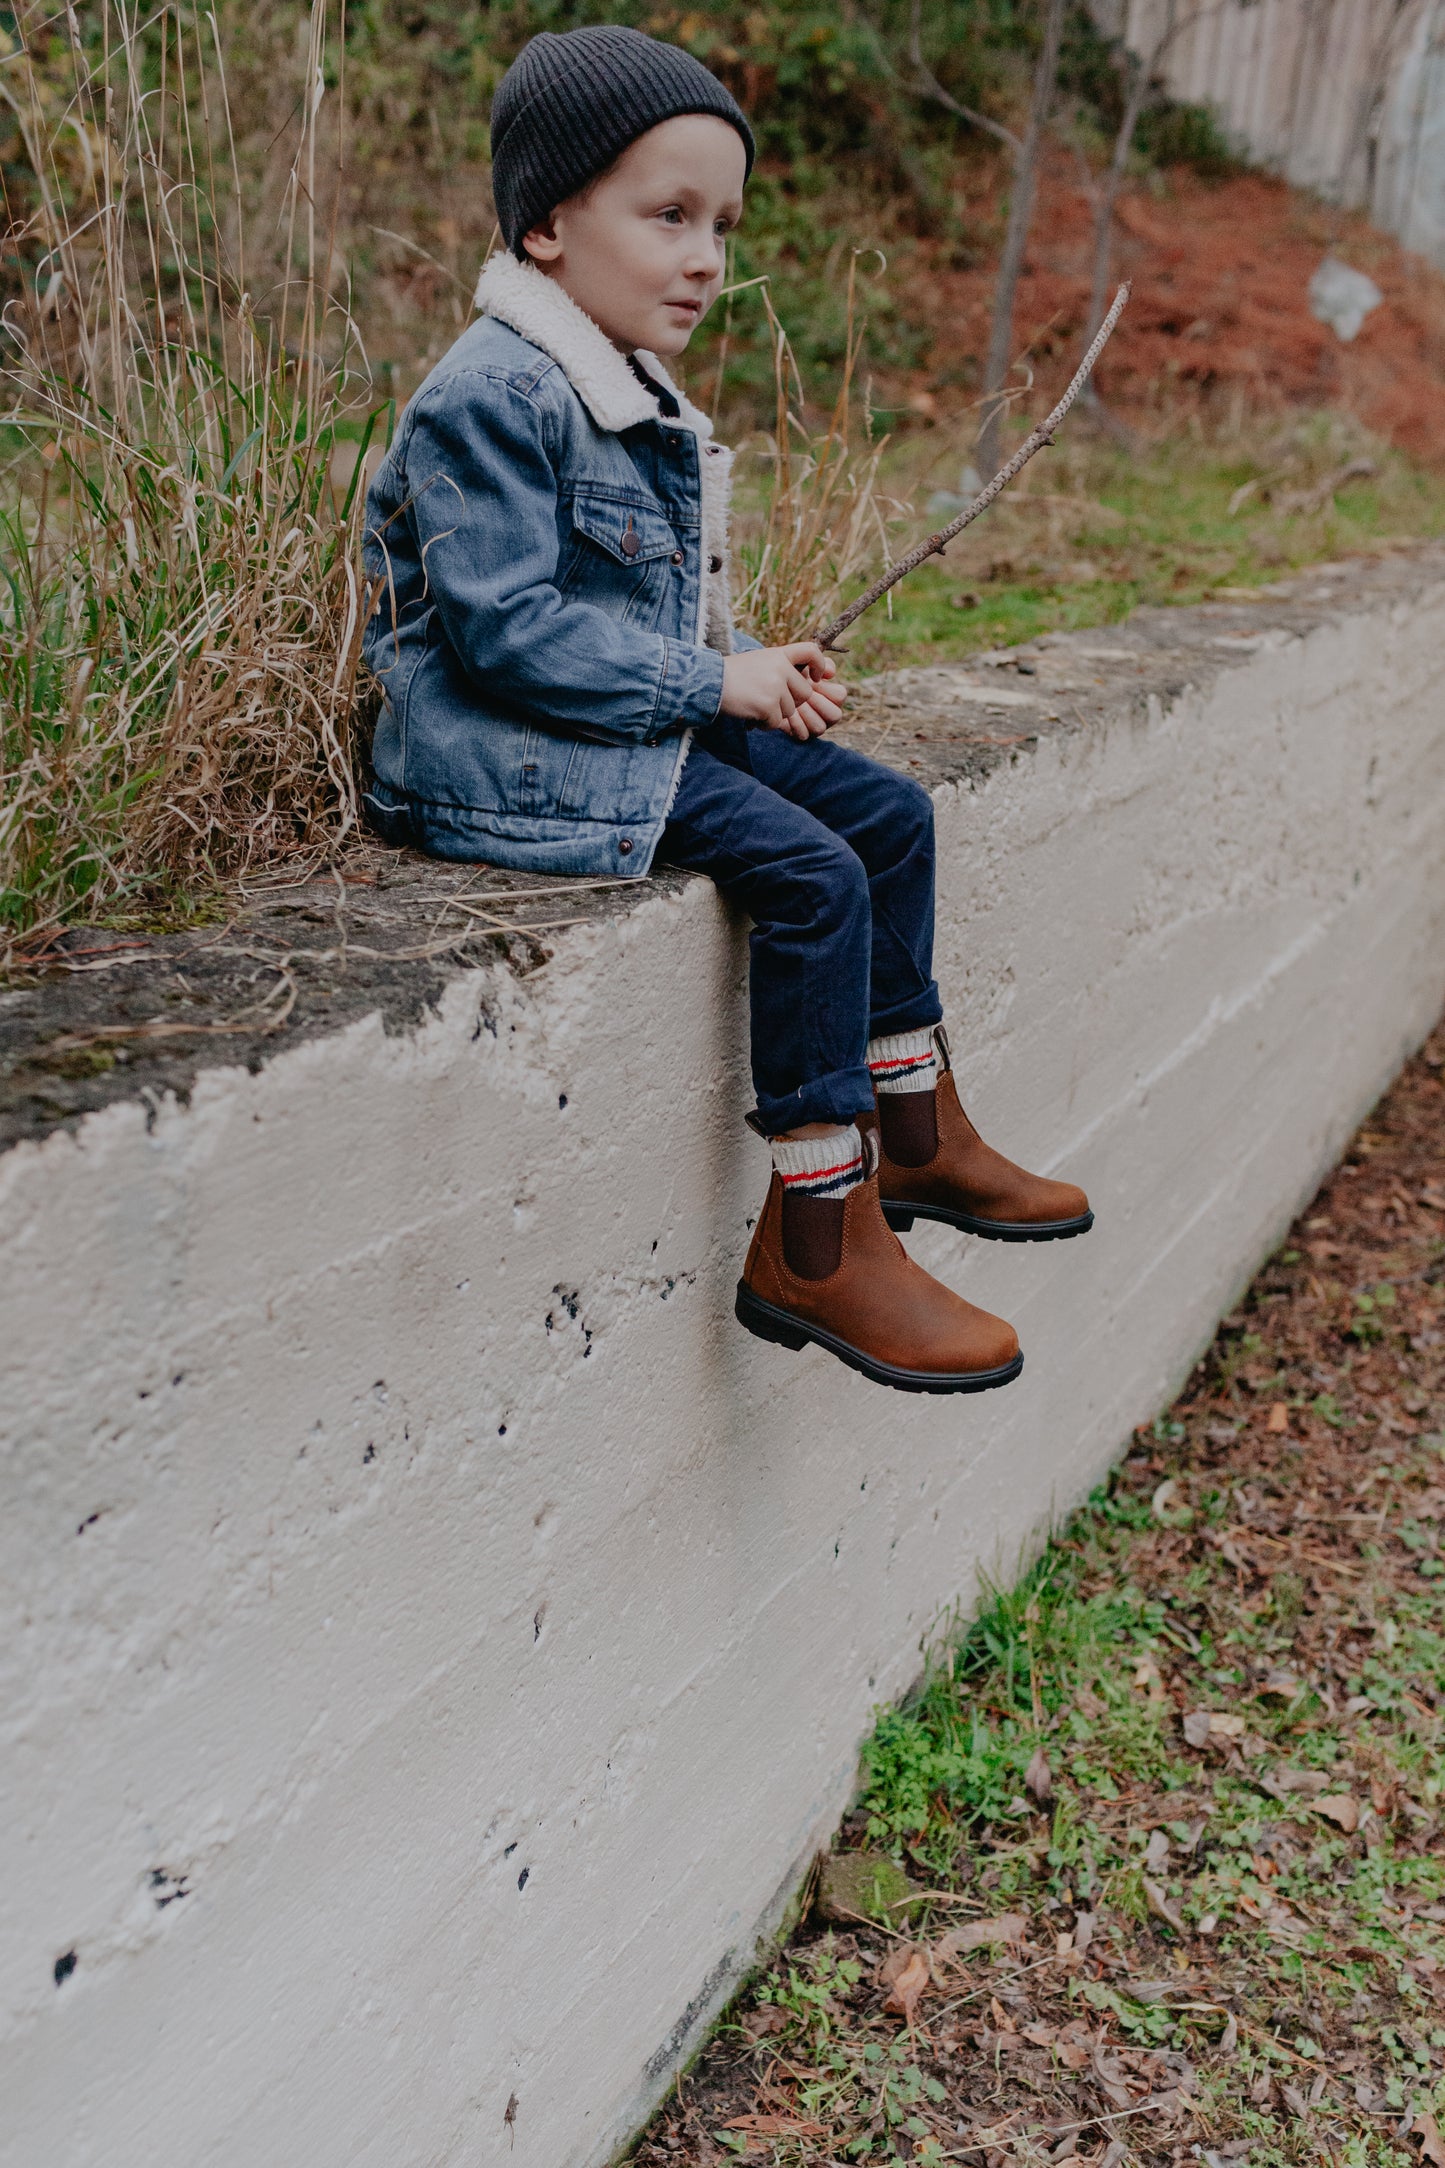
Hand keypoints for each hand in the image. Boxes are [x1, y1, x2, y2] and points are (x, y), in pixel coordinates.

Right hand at [719, 643, 848, 740]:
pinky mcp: (768, 705)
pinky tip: (751, 715)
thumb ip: (782, 667)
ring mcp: (775, 687)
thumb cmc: (733, 675)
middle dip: (791, 702)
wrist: (709, 683)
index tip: (816, 677)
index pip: (812, 652)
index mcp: (779, 654)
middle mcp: (781, 668)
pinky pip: (776, 722)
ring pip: (790, 710)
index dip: (820, 665)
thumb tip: (808, 682)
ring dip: (774, 714)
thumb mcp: (760, 661)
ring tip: (755, 706)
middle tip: (770, 701)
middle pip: (805, 693)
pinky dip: (764, 724)